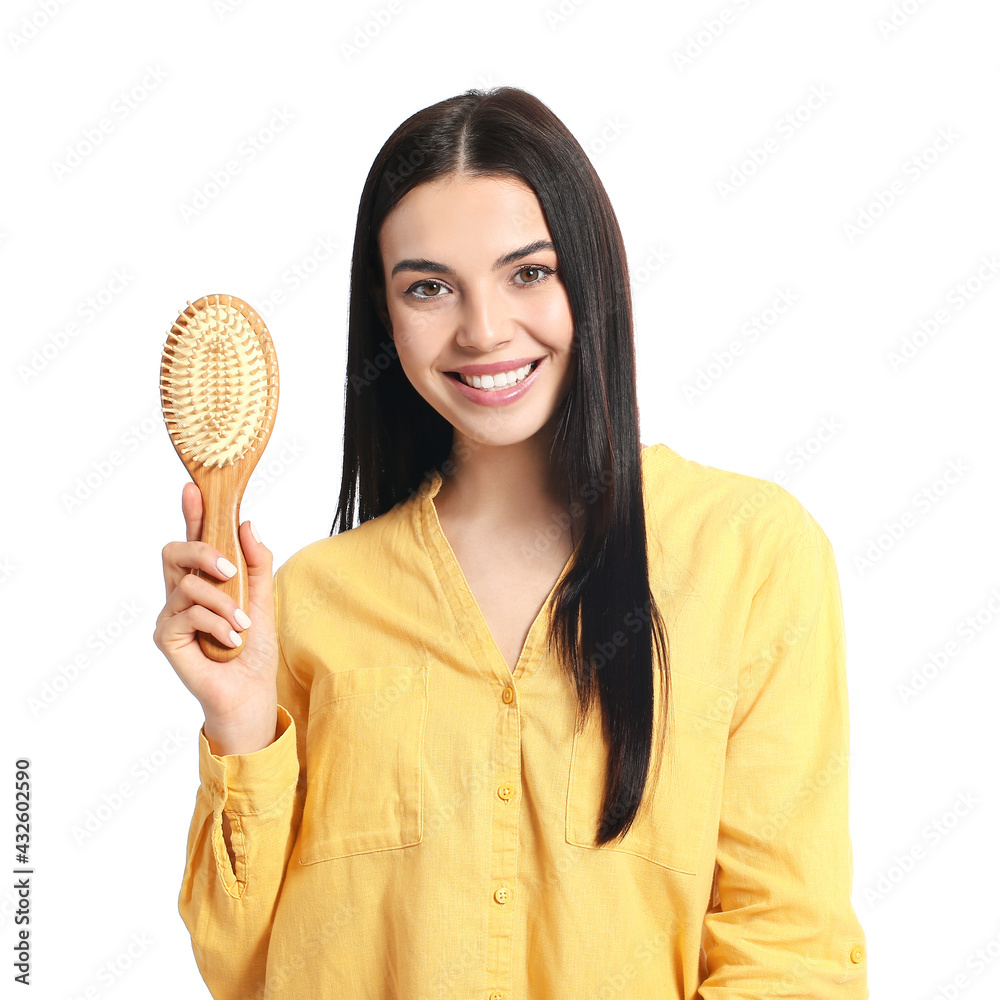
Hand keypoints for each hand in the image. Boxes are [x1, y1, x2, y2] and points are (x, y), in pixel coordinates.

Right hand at [153, 483, 278, 753]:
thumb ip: (257, 563)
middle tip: (231, 569)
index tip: (193, 487)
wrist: (249, 693)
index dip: (192, 512)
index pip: (194, 539)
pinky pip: (186, 613)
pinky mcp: (166, 636)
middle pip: (174, 551)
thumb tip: (248, 523)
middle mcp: (181, 593)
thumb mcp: (264, 599)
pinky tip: (230, 640)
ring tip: (242, 624)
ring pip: (186, 583)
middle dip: (203, 550)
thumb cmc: (253, 649)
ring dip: (222, 601)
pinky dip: (215, 623)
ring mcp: (171, 614)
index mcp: (205, 580)